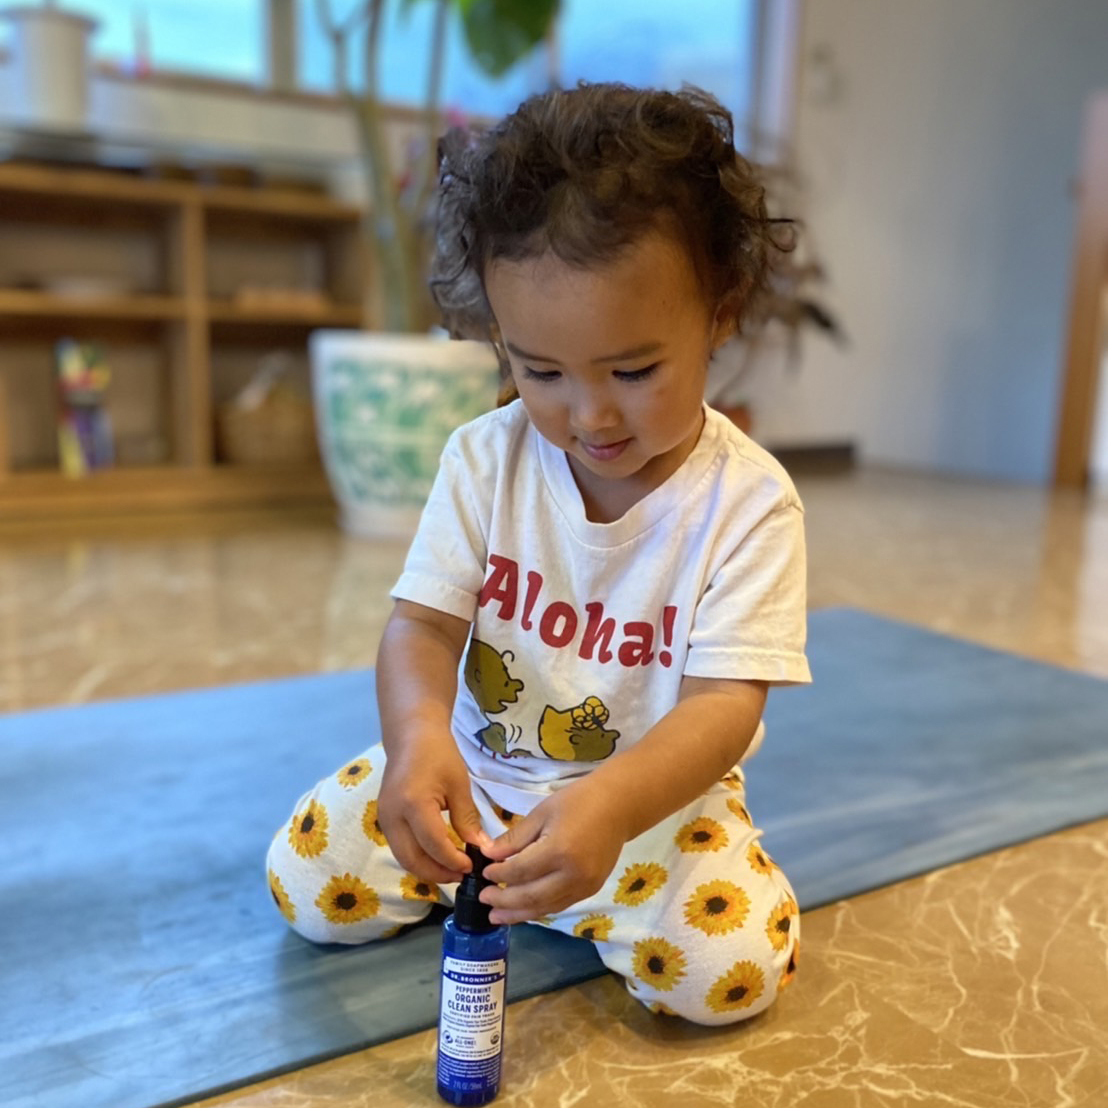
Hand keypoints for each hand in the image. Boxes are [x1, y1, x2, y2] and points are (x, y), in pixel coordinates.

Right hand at [378, 734, 492, 884]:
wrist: (411, 735)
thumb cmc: (439, 754)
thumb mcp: (459, 785)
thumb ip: (467, 819)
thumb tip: (481, 849)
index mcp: (413, 804)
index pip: (433, 845)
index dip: (453, 861)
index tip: (472, 866)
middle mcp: (392, 816)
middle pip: (411, 859)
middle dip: (437, 873)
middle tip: (461, 876)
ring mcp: (384, 819)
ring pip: (403, 857)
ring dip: (427, 868)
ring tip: (452, 869)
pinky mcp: (384, 819)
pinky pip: (400, 847)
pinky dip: (418, 857)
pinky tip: (437, 857)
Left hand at [480, 778, 630, 924]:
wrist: (618, 806)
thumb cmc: (578, 801)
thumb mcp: (542, 813)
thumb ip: (515, 838)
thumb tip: (489, 855)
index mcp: (558, 851)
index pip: (520, 871)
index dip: (498, 875)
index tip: (483, 873)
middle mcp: (572, 875)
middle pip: (531, 897)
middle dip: (504, 901)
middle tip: (484, 899)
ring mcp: (584, 886)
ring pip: (545, 907)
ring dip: (519, 913)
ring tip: (497, 916)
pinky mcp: (591, 890)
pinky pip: (560, 905)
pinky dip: (539, 909)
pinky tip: (524, 910)